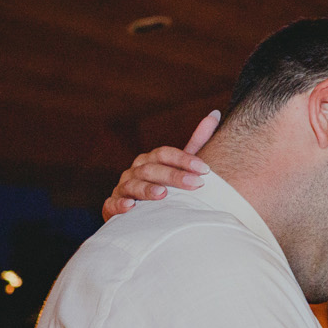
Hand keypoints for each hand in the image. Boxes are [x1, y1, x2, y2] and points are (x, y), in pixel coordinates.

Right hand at [102, 111, 220, 221]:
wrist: (140, 214)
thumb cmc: (165, 187)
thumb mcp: (180, 166)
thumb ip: (196, 143)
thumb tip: (216, 113)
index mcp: (150, 160)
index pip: (165, 154)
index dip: (184, 160)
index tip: (205, 169)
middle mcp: (134, 171)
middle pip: (152, 169)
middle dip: (174, 176)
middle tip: (196, 184)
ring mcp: (122, 188)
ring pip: (133, 185)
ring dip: (147, 189)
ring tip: (163, 194)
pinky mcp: (112, 207)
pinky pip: (113, 204)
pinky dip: (120, 205)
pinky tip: (130, 207)